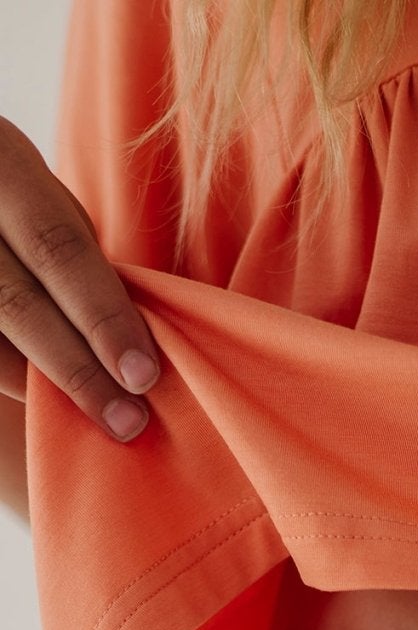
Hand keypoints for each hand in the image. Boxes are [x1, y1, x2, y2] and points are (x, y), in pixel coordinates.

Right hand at [0, 116, 158, 437]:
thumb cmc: (9, 198)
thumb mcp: (40, 199)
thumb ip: (71, 256)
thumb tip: (130, 341)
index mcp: (1, 162)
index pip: (58, 249)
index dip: (103, 317)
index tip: (145, 377)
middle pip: (16, 301)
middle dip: (77, 369)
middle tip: (127, 421)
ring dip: (36, 386)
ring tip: (91, 418)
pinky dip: (6, 376)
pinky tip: (39, 400)